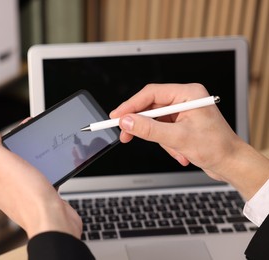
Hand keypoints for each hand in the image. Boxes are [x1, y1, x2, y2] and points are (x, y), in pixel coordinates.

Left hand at [0, 129, 81, 238]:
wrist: (54, 219)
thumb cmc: (31, 197)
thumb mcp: (6, 164)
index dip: (7, 143)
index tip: (19, 134)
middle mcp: (5, 191)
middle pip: (12, 162)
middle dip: (23, 152)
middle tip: (33, 145)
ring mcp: (23, 195)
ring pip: (28, 169)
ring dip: (36, 162)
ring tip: (43, 158)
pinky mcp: (39, 197)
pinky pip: (41, 178)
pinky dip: (47, 172)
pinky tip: (52, 170)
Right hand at [110, 83, 268, 198]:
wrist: (232, 164)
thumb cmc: (216, 148)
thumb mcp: (178, 138)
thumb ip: (149, 129)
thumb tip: (126, 122)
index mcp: (189, 94)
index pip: (151, 94)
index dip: (131, 105)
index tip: (116, 116)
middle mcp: (186, 100)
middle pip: (151, 107)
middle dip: (142, 125)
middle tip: (125, 135)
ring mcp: (184, 112)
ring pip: (155, 122)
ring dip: (160, 140)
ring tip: (175, 151)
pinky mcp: (182, 124)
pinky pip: (163, 131)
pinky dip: (167, 144)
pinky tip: (181, 154)